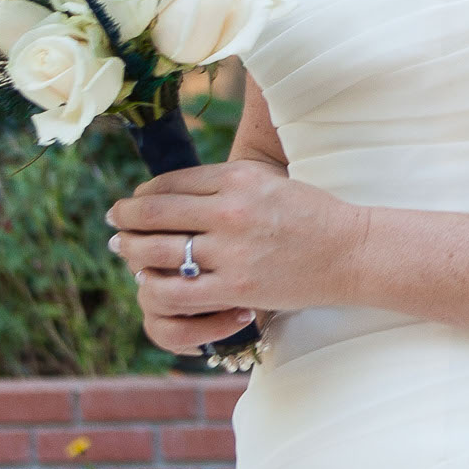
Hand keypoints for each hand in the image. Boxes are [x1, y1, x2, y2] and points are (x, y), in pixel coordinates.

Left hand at [107, 158, 368, 354]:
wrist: (353, 251)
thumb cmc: (311, 215)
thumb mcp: (268, 182)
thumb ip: (224, 185)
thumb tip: (169, 195)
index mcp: (238, 177)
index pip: (168, 184)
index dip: (141, 195)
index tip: (131, 203)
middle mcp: (231, 209)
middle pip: (153, 214)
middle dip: (125, 220)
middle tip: (115, 224)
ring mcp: (232, 251)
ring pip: (155, 252)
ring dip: (130, 252)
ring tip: (125, 252)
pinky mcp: (237, 287)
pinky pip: (175, 291)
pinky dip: (154, 287)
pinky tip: (151, 283)